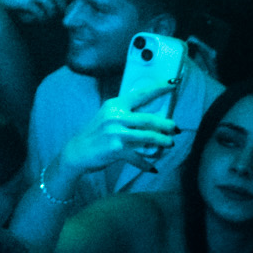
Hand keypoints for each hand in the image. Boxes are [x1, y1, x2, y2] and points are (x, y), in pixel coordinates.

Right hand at [59, 100, 179, 179]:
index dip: (159, 88)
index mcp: (114, 104)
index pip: (141, 94)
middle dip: (166, 124)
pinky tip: (153, 168)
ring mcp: (116, 132)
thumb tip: (151, 118)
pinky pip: (138, 157)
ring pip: (148, 137)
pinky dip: (146, 164)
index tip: (173, 84)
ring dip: (162, 142)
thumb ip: (125, 114)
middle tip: (176, 128)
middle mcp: (116, 116)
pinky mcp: (116, 148)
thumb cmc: (95, 134)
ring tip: (170, 144)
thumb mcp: (107, 117)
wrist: (77, 151)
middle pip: (149, 118)